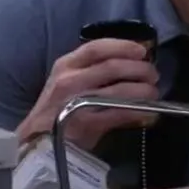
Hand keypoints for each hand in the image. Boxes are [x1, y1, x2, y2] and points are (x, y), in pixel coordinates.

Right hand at [16, 38, 159, 149]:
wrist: (35, 142)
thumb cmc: (55, 111)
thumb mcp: (67, 83)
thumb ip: (94, 72)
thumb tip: (131, 64)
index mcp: (65, 65)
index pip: (96, 48)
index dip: (123, 46)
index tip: (142, 50)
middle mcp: (69, 80)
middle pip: (112, 66)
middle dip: (139, 69)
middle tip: (153, 74)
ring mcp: (76, 103)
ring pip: (118, 90)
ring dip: (142, 90)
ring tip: (153, 92)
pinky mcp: (85, 125)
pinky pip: (119, 113)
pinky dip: (138, 111)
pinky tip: (148, 112)